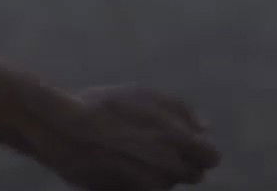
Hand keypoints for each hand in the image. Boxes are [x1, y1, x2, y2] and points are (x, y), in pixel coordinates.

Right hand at [28, 85, 220, 189]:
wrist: (65, 131)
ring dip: (160, 173)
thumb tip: (204, 128)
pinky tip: (121, 165)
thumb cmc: (106, 107)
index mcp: (181, 142)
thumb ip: (182, 111)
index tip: (186, 142)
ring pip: (168, 184)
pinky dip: (139, 183)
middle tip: (155, 145)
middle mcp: (170, 170)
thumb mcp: (146, 95)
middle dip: (182, 162)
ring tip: (133, 153)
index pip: (211, 157)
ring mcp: (150, 188)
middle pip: (193, 174)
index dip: (200, 148)